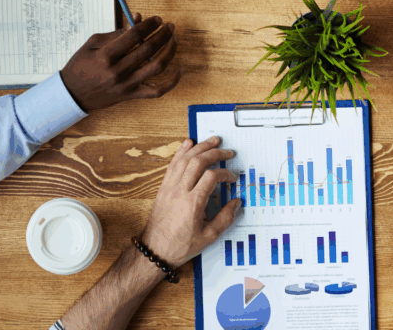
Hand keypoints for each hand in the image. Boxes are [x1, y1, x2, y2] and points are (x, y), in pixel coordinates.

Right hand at [60, 13, 180, 112]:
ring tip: (174, 40)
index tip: (157, 19)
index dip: (148, 25)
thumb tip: (137, 20)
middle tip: (169, 26)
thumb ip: (116, 33)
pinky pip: (157, 90)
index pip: (133, 36)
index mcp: (106, 56)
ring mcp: (126, 85)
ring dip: (169, 51)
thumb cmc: (80, 66)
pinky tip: (179, 70)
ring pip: (157, 67)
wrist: (72, 94)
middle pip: (148, 49)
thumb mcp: (92, 44)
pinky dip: (172, 82)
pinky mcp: (132, 95)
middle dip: (163, 34)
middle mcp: (118, 71)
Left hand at [142, 136, 240, 267]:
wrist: (155, 250)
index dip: (225, 174)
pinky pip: (172, 165)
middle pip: (198, 162)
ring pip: (184, 159)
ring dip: (200, 147)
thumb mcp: (209, 236)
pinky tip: (188, 144)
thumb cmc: (180, 245)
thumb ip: (226, 218)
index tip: (232, 178)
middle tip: (227, 152)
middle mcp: (180, 192)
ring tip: (212, 141)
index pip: (212, 177)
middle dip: (215, 153)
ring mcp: (169, 188)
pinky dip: (181, 152)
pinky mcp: (163, 188)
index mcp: (193, 203)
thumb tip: (237, 203)